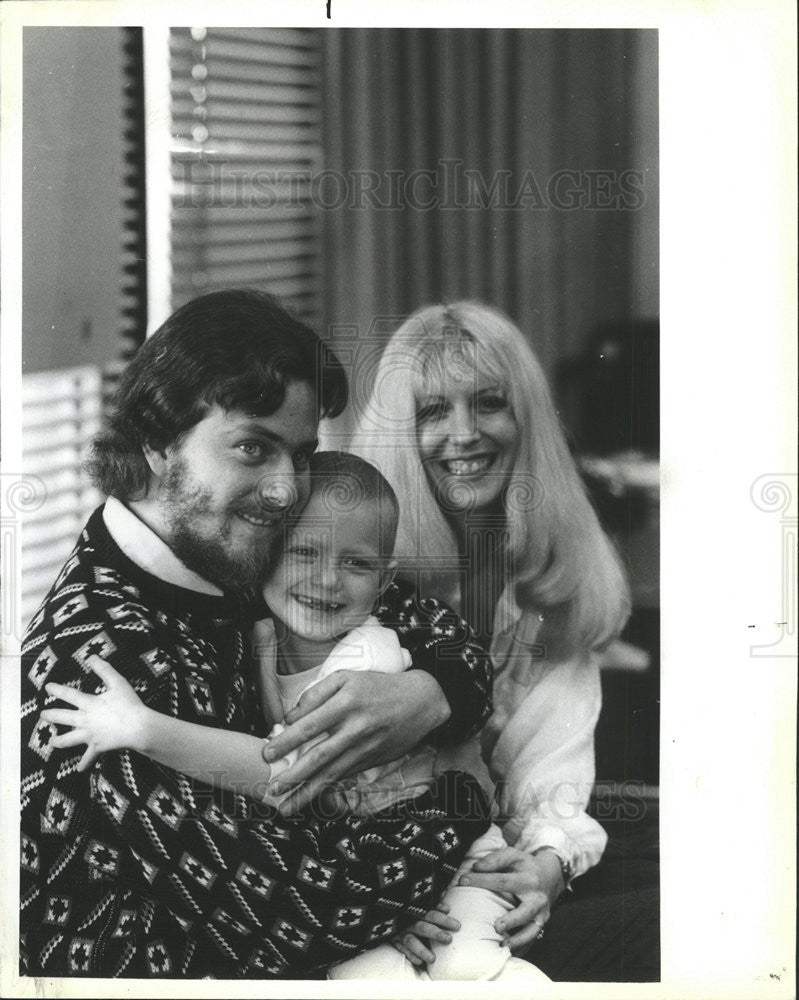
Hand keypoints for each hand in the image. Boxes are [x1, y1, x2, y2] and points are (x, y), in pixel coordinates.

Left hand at [41, 655, 148, 770]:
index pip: (69, 695)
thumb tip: (91, 657)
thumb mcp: (118, 682)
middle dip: (51, 715)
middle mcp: (85, 720)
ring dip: (59, 741)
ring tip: (52, 742)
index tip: (47, 687)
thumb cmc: (129, 704)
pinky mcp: (98, 747)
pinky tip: (79, 770)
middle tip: (43, 715)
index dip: (57, 690)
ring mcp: (89, 735)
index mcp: (89, 704)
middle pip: (63, 718)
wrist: (137, 727)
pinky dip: (84, 764)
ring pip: (69, 740)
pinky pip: (89, 757)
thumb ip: (104, 669)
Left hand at [261, 670, 449, 813]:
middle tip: (272, 788)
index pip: (311, 724)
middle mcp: (356, 727)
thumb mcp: (348, 677)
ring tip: (286, 808)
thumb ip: (317, 693)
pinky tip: (310, 801)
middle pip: (320, 755)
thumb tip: (291, 717)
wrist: (420, 702)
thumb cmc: (378, 686)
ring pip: (332, 774)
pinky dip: (326, 790)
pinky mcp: (371, 761)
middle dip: (294, 775)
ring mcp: (365, 748)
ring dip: (307, 793)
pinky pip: (344, 777)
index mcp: (347, 702)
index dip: (287, 740)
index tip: (267, 752)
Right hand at [392, 903, 459, 966]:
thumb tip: (448, 907)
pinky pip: (402, 949)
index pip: (432, 914)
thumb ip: (434, 904)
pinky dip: (410, 955)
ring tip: (433, 959)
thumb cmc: (411, 910)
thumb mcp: (420, 904)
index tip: (458, 926)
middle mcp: (409, 920)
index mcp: (417, 910)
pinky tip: (419, 962)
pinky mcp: (394, 940)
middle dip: (436, 933)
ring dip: (422, 950)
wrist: (388, 912)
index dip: (444, 919)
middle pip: (423, 927)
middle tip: (448, 939)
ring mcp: (401, 931)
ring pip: (411, 941)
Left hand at [458, 847, 564, 951]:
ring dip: (518, 939)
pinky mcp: (541, 924)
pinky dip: (522, 947)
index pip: (502, 880)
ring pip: (532, 929)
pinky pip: (532, 938)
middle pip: (525, 911)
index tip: (462, 881)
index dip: (482, 880)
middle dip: (511, 920)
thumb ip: (495, 859)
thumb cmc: (524, 866)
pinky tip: (508, 952)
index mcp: (528, 879)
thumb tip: (476, 867)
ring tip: (504, 946)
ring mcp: (542, 913)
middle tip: (496, 927)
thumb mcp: (512, 856)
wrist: (550, 876)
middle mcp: (537, 898)